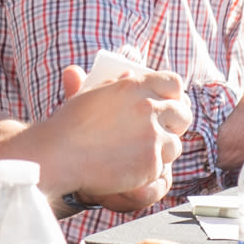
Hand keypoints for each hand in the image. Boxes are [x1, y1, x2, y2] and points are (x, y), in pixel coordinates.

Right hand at [37, 64, 185, 211]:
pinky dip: (151, 169)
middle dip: (176, 123)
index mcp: (135, 86)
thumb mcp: (93, 92)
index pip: (174, 84)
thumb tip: (131, 73)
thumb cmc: (71, 124)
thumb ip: (117, 83)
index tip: (169, 103)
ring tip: (142, 153)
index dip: (175, 94)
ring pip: (175, 143)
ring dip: (163, 149)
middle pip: (182, 114)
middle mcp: (148, 108)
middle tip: (164, 131)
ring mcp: (152, 136)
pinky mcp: (152, 162)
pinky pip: (163, 167)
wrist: (60, 155)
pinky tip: (132, 168)